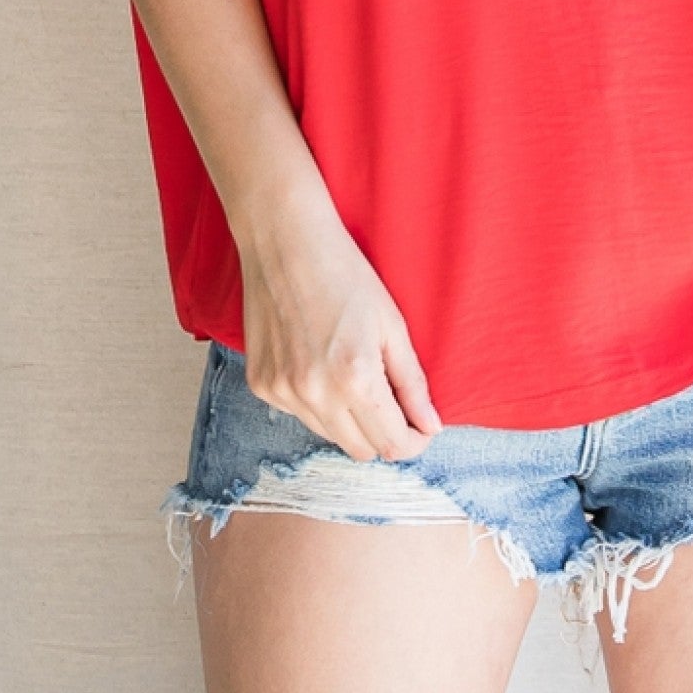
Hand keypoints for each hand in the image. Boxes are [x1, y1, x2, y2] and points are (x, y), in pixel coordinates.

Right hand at [234, 193, 444, 462]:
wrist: (285, 241)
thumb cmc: (345, 273)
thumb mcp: (392, 324)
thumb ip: (412, 382)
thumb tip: (431, 426)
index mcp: (355, 379)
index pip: (391, 445)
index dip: (413, 442)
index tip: (421, 427)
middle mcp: (315, 394)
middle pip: (360, 450)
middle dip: (384, 434)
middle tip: (395, 403)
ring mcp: (282, 393)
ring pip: (329, 435)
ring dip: (350, 420)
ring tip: (355, 374)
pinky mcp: (260, 385)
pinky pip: (299, 415)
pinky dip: (317, 402)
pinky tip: (321, 363)